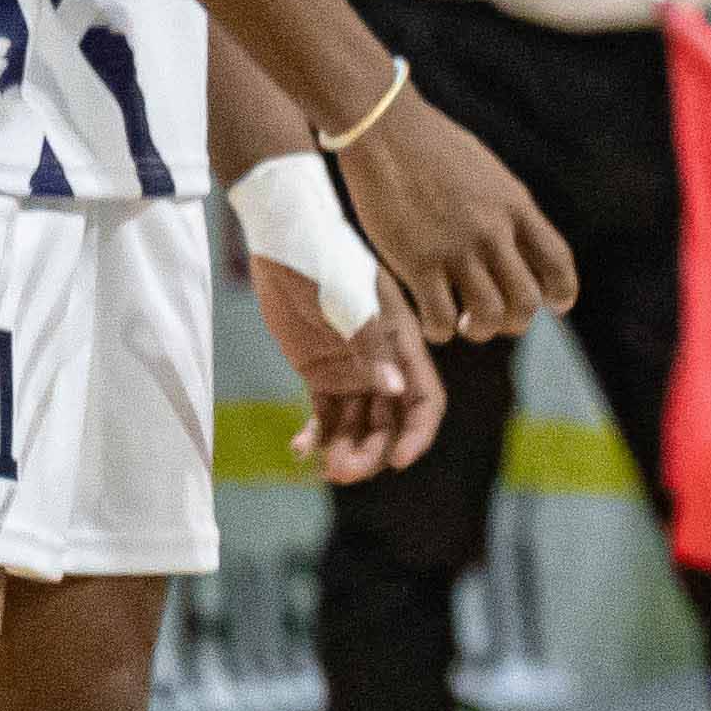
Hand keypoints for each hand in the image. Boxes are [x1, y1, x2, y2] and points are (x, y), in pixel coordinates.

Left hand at [247, 256, 447, 481]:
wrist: (285, 238)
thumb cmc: (324, 260)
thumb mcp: (347, 302)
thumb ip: (370, 347)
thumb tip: (395, 393)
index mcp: (402, 342)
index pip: (425, 398)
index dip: (418, 433)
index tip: (397, 461)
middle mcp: (383, 362)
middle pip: (390, 421)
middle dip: (373, 451)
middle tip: (343, 472)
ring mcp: (351, 369)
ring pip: (358, 424)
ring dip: (346, 450)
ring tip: (324, 469)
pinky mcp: (319, 372)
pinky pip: (325, 414)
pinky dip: (317, 436)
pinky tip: (300, 449)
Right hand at [332, 88, 576, 339]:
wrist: (385, 130)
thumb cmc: (431, 147)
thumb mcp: (487, 173)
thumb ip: (504, 208)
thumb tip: (514, 239)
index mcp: (515, 206)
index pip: (557, 260)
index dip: (562, 291)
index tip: (556, 305)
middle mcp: (493, 230)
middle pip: (525, 299)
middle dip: (514, 321)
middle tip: (492, 319)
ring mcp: (456, 247)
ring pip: (487, 315)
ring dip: (478, 330)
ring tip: (461, 323)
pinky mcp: (417, 261)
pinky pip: (439, 317)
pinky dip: (438, 331)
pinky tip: (430, 324)